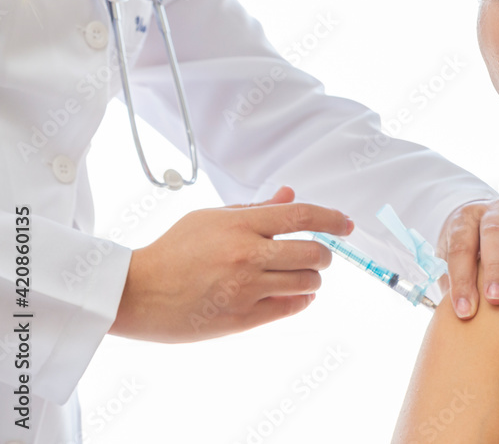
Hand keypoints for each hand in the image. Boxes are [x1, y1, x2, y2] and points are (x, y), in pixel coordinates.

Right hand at [109, 186, 352, 342]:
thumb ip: (255, 209)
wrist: (137, 293)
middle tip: (317, 256)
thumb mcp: (210, 218)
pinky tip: (294, 294)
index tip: (346, 224)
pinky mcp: (242, 318)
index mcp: (240, 225)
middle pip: (314, 253)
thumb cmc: (173, 251)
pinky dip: (300, 300)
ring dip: (312, 279)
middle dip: (323, 255)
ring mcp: (246, 289)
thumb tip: (288, 195)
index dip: (332, 219)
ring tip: (301, 276)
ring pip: (307, 283)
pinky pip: (291, 308)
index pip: (301, 216)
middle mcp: (247, 255)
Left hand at [437, 199, 498, 318]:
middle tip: (496, 298)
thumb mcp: (453, 262)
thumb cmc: (468, 254)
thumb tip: (452, 314)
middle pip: (492, 234)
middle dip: (494, 267)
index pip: (460, 247)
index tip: (465, 311)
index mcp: (464, 221)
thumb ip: (452, 281)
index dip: (462, 279)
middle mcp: (492, 213)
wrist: (484, 224)